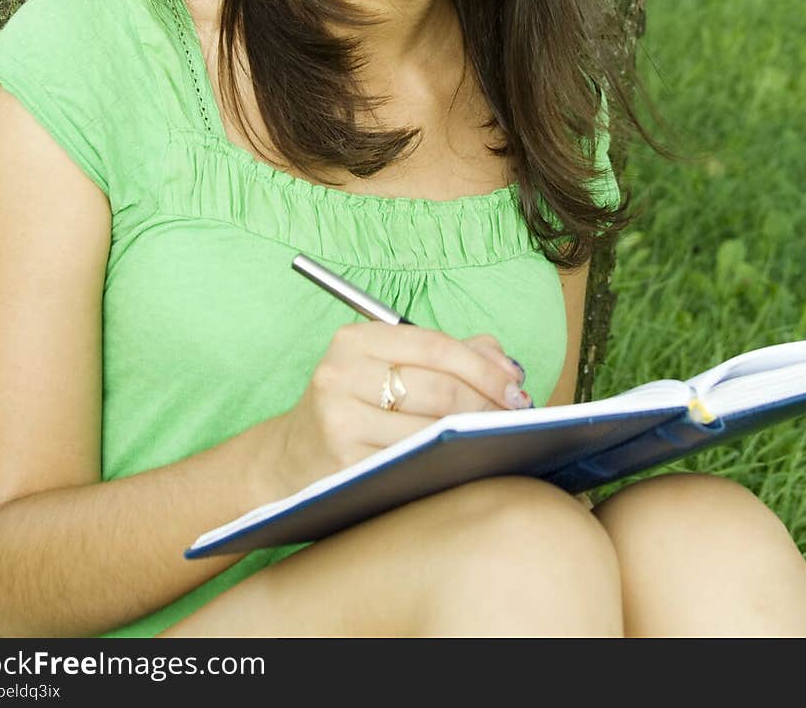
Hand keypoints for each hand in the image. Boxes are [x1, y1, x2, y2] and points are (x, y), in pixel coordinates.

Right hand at [271, 323, 530, 495]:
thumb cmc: (353, 406)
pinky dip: (443, 462)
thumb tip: (504, 362)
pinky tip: (462, 462)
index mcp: (354, 340)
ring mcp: (339, 421)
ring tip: (497, 438)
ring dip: (472, 436)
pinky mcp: (343, 465)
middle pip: (437, 388)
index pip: (435, 345)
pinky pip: (410, 463)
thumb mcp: (387, 366)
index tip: (516, 387)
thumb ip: (448, 355)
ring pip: (428, 428)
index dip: (484, 368)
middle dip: (486, 404)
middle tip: (515, 417)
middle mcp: (340, 374)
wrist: (289, 459)